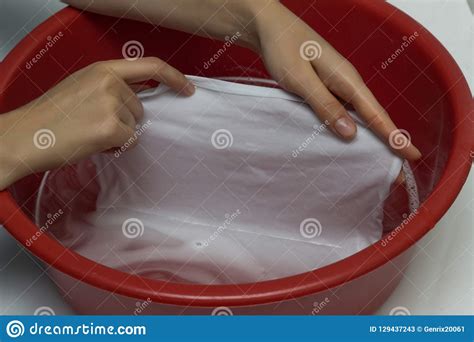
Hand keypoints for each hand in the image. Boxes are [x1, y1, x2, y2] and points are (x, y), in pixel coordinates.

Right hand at [0, 57, 193, 189]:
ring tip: (89, 132)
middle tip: (94, 124)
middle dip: (124, 120)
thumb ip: (110, 86)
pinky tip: (93, 143)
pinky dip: (116, 146)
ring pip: (135, 126)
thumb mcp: (81, 86)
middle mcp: (110, 83)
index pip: (151, 66)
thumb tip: (138, 99)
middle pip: (140, 108)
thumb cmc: (52, 115)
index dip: (174, 77)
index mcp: (103, 69)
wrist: (28, 135)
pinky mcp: (111, 127)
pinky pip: (130, 141)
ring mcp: (112, 104)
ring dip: (118, 133)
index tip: (188, 88)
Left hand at [254, 2, 421, 159]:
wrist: (269, 26)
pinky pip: (344, 109)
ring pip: (358, 113)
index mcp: (345, 78)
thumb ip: (325, 105)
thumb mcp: (301, 80)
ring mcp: (337, 82)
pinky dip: (351, 124)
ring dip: (370, 134)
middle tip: (402, 165)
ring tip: (382, 158)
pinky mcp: (326, 85)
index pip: (375, 113)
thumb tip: (350, 133)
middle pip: (372, 115)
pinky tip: (349, 138)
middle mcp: (346, 81)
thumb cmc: (282, 48)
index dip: (394, 136)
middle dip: (388, 139)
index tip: (412, 154)